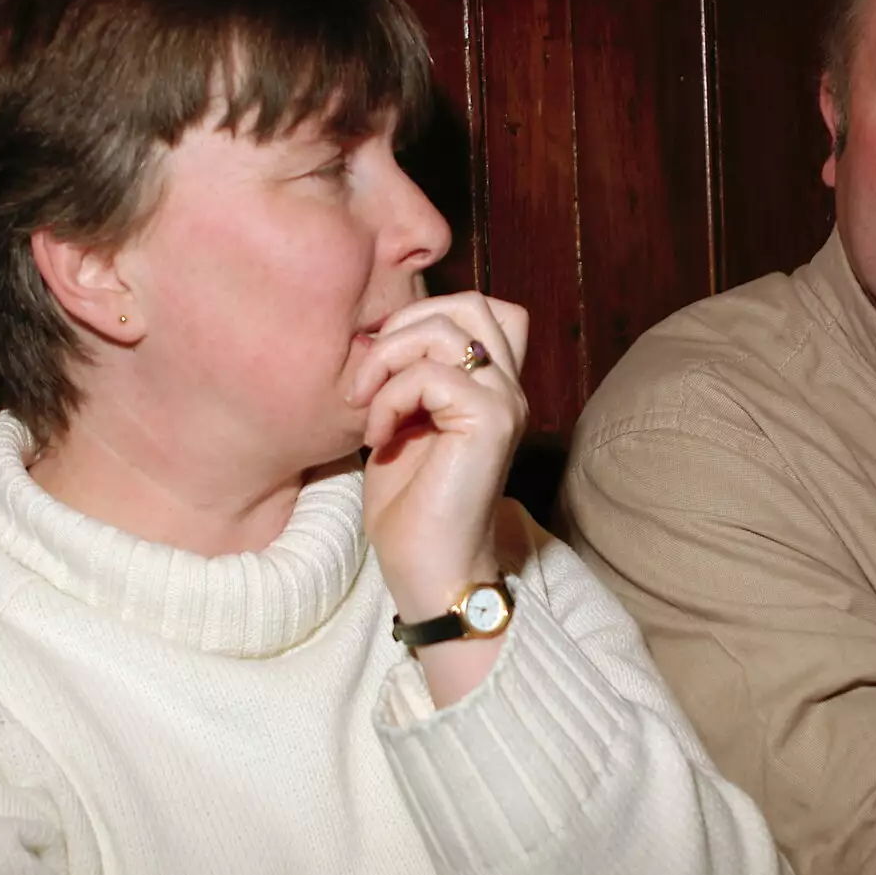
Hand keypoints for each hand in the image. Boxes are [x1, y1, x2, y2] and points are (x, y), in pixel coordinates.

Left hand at [350, 292, 529, 623]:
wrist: (429, 571)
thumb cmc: (410, 509)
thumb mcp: (402, 425)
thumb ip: (407, 378)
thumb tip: (377, 336)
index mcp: (491, 387)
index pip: (481, 310)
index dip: (426, 316)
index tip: (384, 366)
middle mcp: (508, 388)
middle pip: (470, 303)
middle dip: (403, 326)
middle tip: (369, 380)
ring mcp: (505, 402)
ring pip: (446, 329)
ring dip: (388, 361)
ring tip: (367, 407)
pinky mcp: (491, 421)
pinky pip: (430, 375)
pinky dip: (390, 399)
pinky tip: (378, 438)